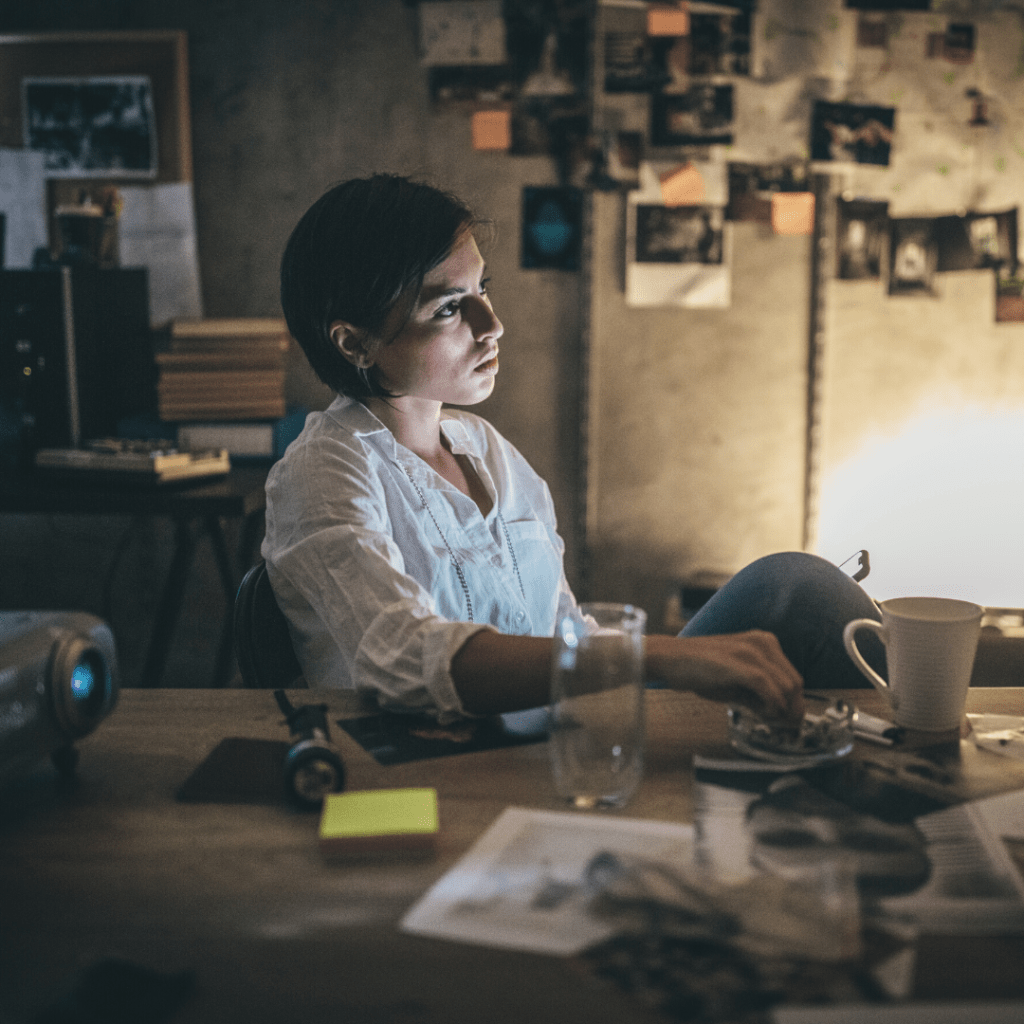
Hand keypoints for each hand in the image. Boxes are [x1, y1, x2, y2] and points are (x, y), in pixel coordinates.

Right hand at [649, 631, 804, 721]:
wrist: (670, 658)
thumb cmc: (698, 668)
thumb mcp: (735, 680)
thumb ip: (758, 693)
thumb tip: (778, 713)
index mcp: (763, 642)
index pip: (793, 676)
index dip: (795, 702)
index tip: (790, 720)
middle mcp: (762, 642)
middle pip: (795, 683)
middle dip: (793, 709)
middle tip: (785, 727)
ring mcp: (751, 651)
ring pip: (786, 686)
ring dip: (783, 710)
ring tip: (769, 720)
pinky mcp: (740, 664)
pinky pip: (768, 688)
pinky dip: (771, 705)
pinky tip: (763, 713)